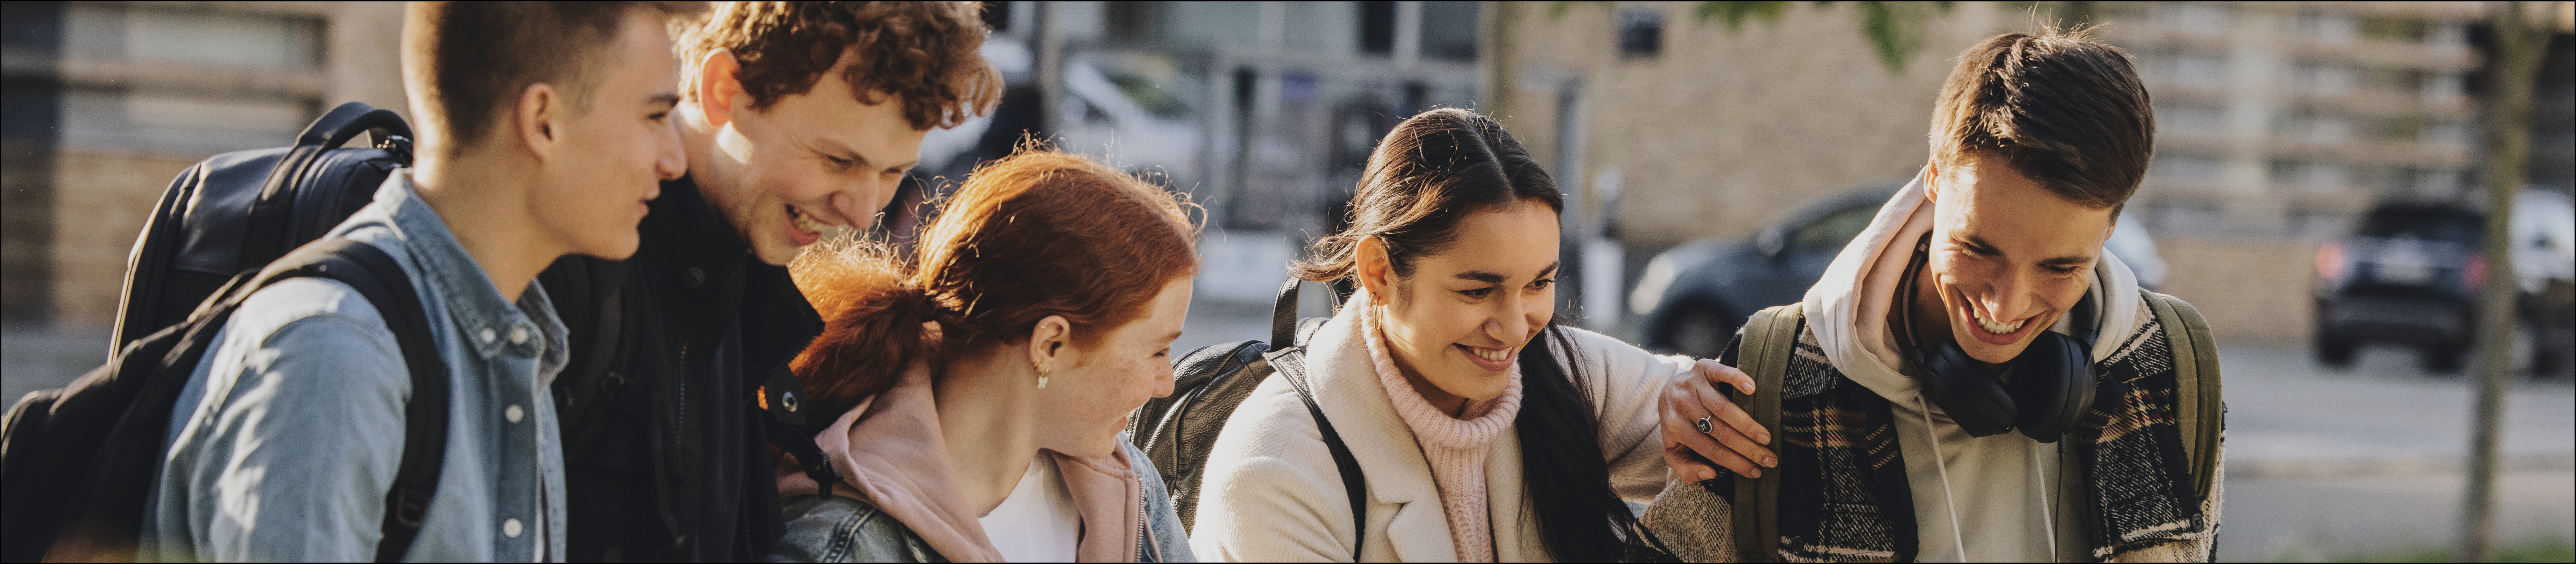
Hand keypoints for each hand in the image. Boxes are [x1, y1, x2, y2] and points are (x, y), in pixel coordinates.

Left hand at [1660, 358, 1775, 479]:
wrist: (1668, 392)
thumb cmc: (1679, 426)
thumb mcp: (1675, 452)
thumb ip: (1687, 470)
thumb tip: (1710, 474)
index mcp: (1675, 429)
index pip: (1711, 450)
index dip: (1735, 462)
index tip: (1756, 471)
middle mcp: (1682, 405)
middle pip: (1720, 431)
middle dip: (1748, 448)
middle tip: (1769, 458)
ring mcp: (1692, 384)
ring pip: (1723, 408)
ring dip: (1748, 424)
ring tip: (1766, 437)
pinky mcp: (1702, 368)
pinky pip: (1721, 372)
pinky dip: (1736, 379)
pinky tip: (1752, 389)